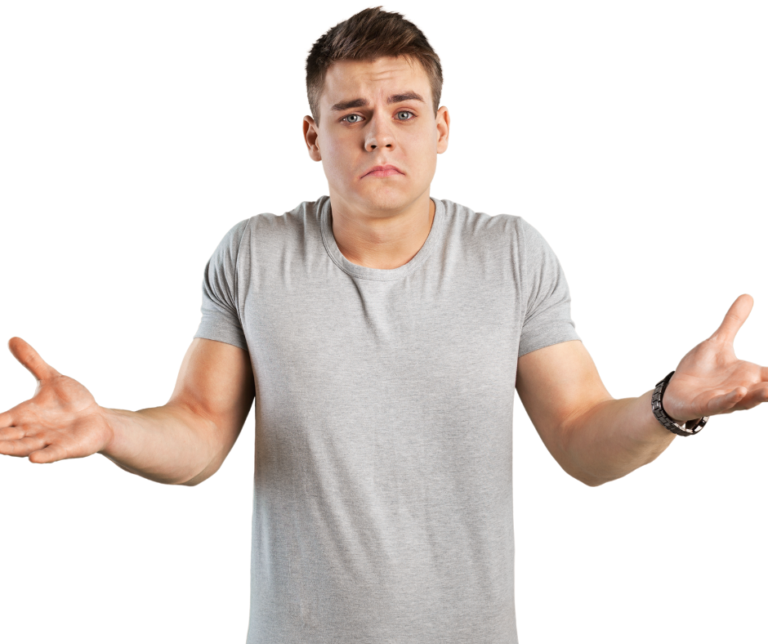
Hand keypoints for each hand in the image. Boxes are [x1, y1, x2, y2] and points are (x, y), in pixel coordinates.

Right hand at [0, 337, 112, 462]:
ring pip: (24, 447)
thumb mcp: (51, 378)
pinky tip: (34, 459)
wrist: (97, 418)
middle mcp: (31, 430)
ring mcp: (47, 441)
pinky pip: (52, 454)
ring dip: (11, 448)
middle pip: (7, 437)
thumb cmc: (71, 401)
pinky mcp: (65, 448)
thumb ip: (32, 362)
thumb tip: (13, 338)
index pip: (0, 421)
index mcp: (24, 415)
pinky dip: (43, 456)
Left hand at [662, 294, 767, 422]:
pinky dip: (731, 399)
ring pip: (749, 400)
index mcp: (749, 375)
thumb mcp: (717, 342)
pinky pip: (721, 404)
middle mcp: (742, 388)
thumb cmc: (699, 371)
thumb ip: (733, 322)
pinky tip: (740, 391)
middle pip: (767, 389)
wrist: (674, 392)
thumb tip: (747, 296)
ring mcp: (725, 399)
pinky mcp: (707, 405)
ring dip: (761, 395)